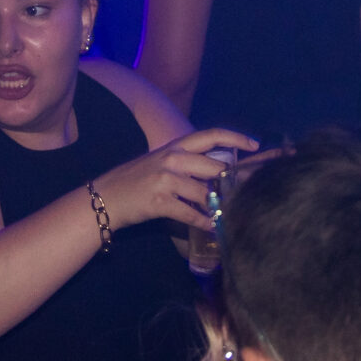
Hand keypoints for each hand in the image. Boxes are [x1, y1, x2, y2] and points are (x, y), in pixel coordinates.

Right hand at [93, 127, 258, 231]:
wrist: (104, 197)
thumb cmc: (135, 180)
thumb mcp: (160, 162)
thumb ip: (186, 163)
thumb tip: (217, 172)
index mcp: (174, 146)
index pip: (210, 134)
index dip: (235, 137)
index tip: (255, 145)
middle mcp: (172, 159)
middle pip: (214, 167)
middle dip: (235, 180)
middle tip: (251, 188)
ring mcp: (165, 180)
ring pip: (205, 193)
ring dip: (219, 205)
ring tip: (230, 212)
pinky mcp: (160, 202)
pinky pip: (190, 213)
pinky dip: (204, 221)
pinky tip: (211, 225)